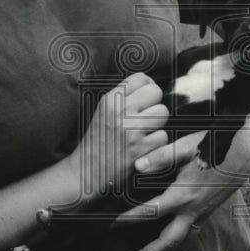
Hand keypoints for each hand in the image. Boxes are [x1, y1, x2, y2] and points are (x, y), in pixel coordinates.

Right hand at [69, 73, 169, 198]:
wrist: (86, 172)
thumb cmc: (98, 139)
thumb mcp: (104, 111)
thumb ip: (123, 96)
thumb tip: (150, 84)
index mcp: (110, 100)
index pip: (141, 78)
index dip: (147, 87)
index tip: (144, 100)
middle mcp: (120, 111)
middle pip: (156, 92)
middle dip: (154, 104)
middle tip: (146, 118)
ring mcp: (131, 130)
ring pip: (163, 113)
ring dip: (158, 124)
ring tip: (145, 132)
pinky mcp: (140, 149)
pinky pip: (163, 136)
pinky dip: (157, 143)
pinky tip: (144, 147)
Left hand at [111, 132, 248, 250]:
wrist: (245, 149)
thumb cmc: (215, 144)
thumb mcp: (186, 146)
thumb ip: (161, 157)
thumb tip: (137, 166)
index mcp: (183, 194)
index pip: (151, 212)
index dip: (130, 219)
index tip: (113, 225)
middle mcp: (193, 208)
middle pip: (169, 240)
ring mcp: (204, 210)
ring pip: (183, 238)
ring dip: (165, 248)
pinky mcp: (211, 207)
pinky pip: (194, 229)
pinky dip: (180, 236)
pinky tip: (174, 233)